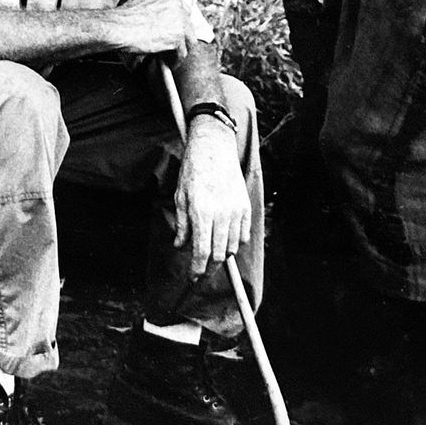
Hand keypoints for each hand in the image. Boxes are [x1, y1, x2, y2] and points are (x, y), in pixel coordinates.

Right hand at [109, 0, 197, 59]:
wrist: (118, 27)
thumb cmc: (122, 18)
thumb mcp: (140, 2)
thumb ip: (154, 5)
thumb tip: (158, 18)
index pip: (182, 10)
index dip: (177, 23)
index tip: (173, 32)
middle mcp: (177, 4)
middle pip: (188, 24)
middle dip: (181, 37)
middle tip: (172, 47)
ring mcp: (179, 20)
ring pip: (188, 39)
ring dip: (180, 49)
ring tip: (170, 57)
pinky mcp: (178, 36)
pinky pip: (182, 52)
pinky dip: (175, 60)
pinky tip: (168, 63)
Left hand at [173, 121, 250, 277]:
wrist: (214, 147)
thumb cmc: (193, 170)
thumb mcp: (180, 197)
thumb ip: (182, 225)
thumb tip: (180, 247)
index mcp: (201, 212)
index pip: (202, 252)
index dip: (197, 269)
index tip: (193, 277)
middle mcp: (221, 213)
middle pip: (219, 255)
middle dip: (210, 268)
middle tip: (201, 272)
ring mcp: (236, 210)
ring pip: (233, 247)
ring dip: (222, 256)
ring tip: (212, 255)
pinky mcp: (246, 206)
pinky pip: (244, 235)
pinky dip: (235, 243)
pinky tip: (225, 241)